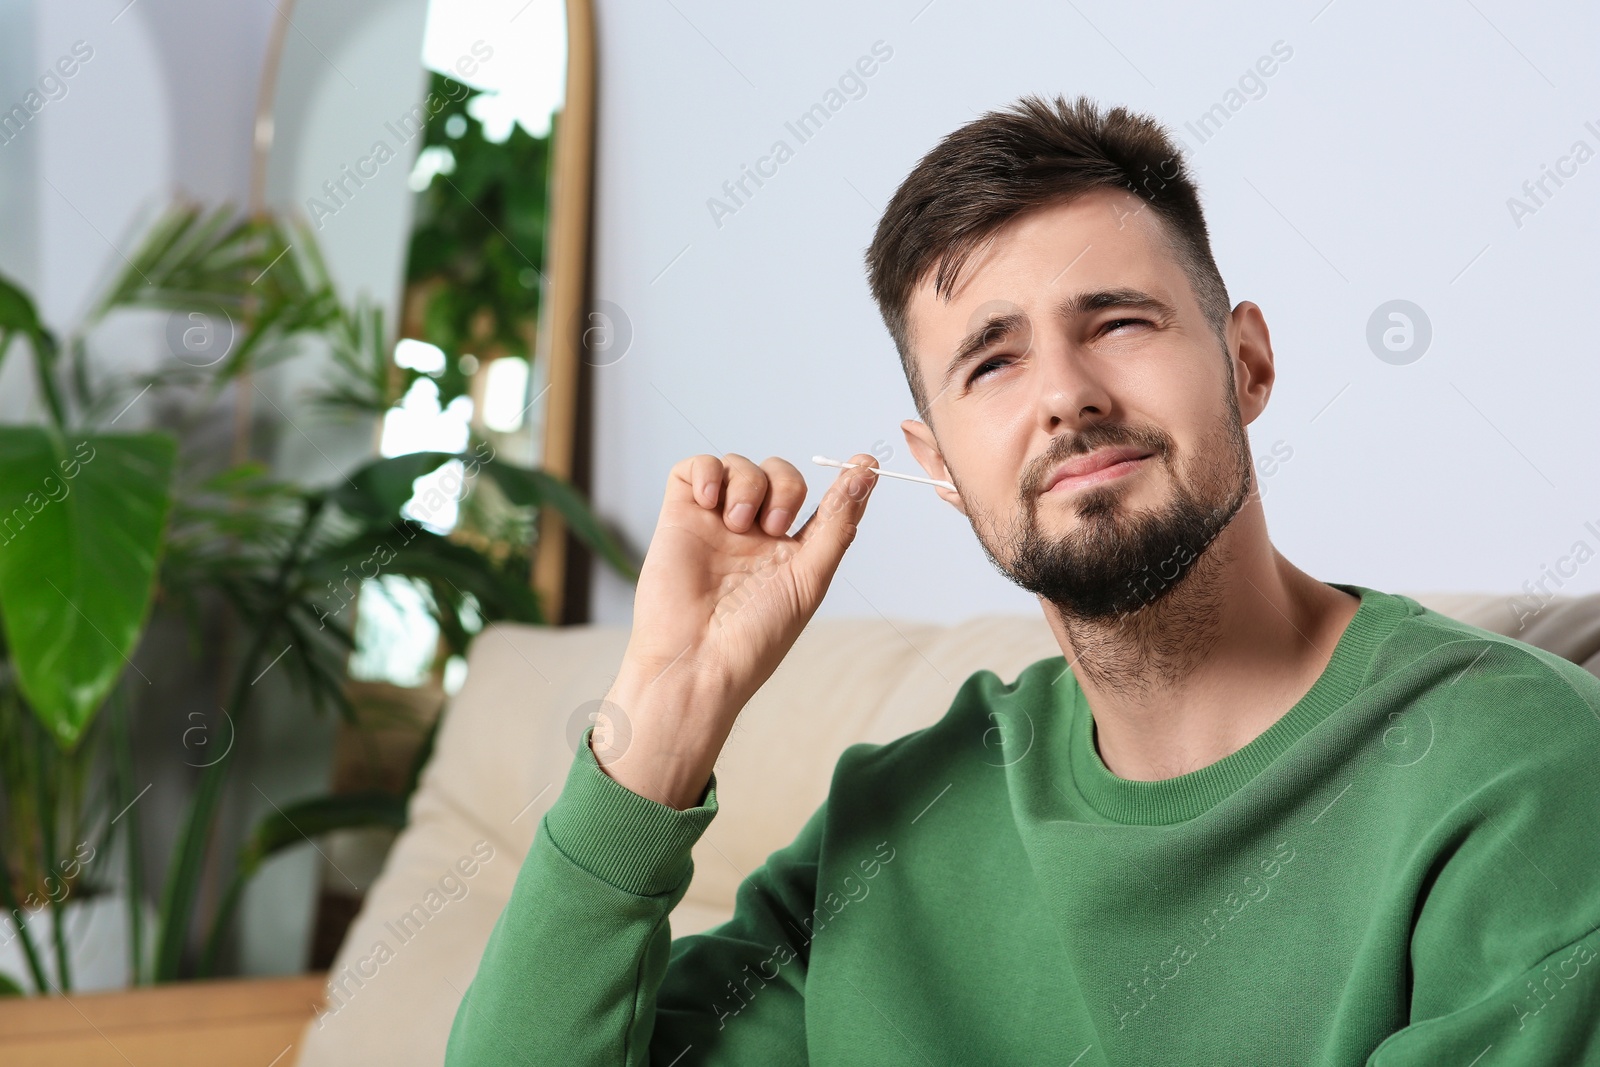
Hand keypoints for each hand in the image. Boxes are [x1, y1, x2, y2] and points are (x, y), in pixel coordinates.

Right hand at [597, 452, 878, 806]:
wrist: (696, 658)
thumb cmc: (755, 633)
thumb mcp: (810, 576)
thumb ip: (837, 523)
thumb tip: (867, 472)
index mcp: (789, 551)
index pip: (819, 502)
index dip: (843, 481)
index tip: (866, 462)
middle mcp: (753, 533)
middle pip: (780, 473)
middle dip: (785, 488)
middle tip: (774, 527)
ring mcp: (715, 522)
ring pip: (740, 464)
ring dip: (748, 485)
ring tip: (737, 526)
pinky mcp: (680, 515)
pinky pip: (695, 467)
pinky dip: (707, 472)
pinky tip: (709, 501)